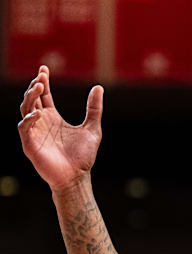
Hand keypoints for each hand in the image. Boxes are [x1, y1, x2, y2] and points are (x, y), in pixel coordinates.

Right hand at [17, 66, 104, 190]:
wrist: (78, 177)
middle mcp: (41, 123)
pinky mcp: (30, 145)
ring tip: (39, 87)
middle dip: (35, 86)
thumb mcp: (92, 128)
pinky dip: (29, 120)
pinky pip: (24, 128)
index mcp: (53, 118)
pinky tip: (39, 113)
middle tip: (41, 76)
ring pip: (25, 110)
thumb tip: (98, 87)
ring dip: (30, 98)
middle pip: (32, 99)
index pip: (43, 96)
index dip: (42, 82)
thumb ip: (94, 109)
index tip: (44, 69)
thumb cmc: (83, 156)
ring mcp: (34, 133)